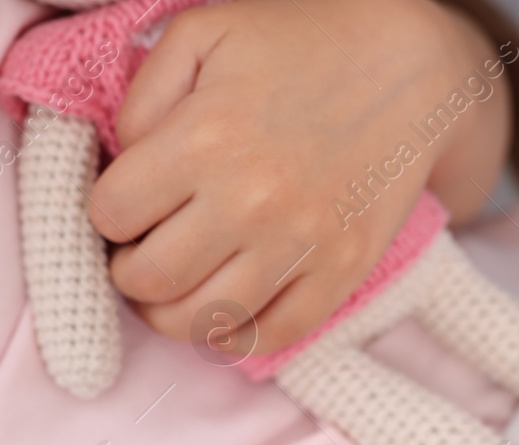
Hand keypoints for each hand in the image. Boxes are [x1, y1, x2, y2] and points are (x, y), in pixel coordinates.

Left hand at [88, 0, 511, 353]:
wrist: (411, 64)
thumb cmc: (299, 42)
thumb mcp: (203, 33)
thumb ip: (142, 95)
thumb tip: (122, 164)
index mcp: (204, 138)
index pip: (112, 213)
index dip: (107, 213)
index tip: (126, 207)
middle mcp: (249, 199)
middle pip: (149, 279)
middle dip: (128, 271)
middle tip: (140, 255)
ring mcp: (301, 243)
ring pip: (201, 320)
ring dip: (170, 313)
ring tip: (175, 288)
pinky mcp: (343, 270)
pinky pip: (273, 335)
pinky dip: (235, 338)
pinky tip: (223, 318)